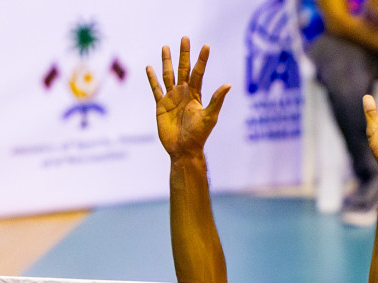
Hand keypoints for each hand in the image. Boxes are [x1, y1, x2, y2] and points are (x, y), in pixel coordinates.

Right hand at [147, 38, 230, 161]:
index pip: (198, 72)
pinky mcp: (161, 105)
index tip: (206, 46)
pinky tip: (149, 68)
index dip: (202, 59)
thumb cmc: (198, 135)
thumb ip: (216, 100)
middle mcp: (184, 93)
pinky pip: (156, 89)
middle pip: (183, 69)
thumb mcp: (209, 117)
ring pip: (169, 75)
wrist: (183, 149)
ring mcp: (172, 98)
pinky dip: (152, 79)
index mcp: (195, 94)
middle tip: (185, 38)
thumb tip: (228, 85)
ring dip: (167, 61)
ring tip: (165, 47)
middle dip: (184, 54)